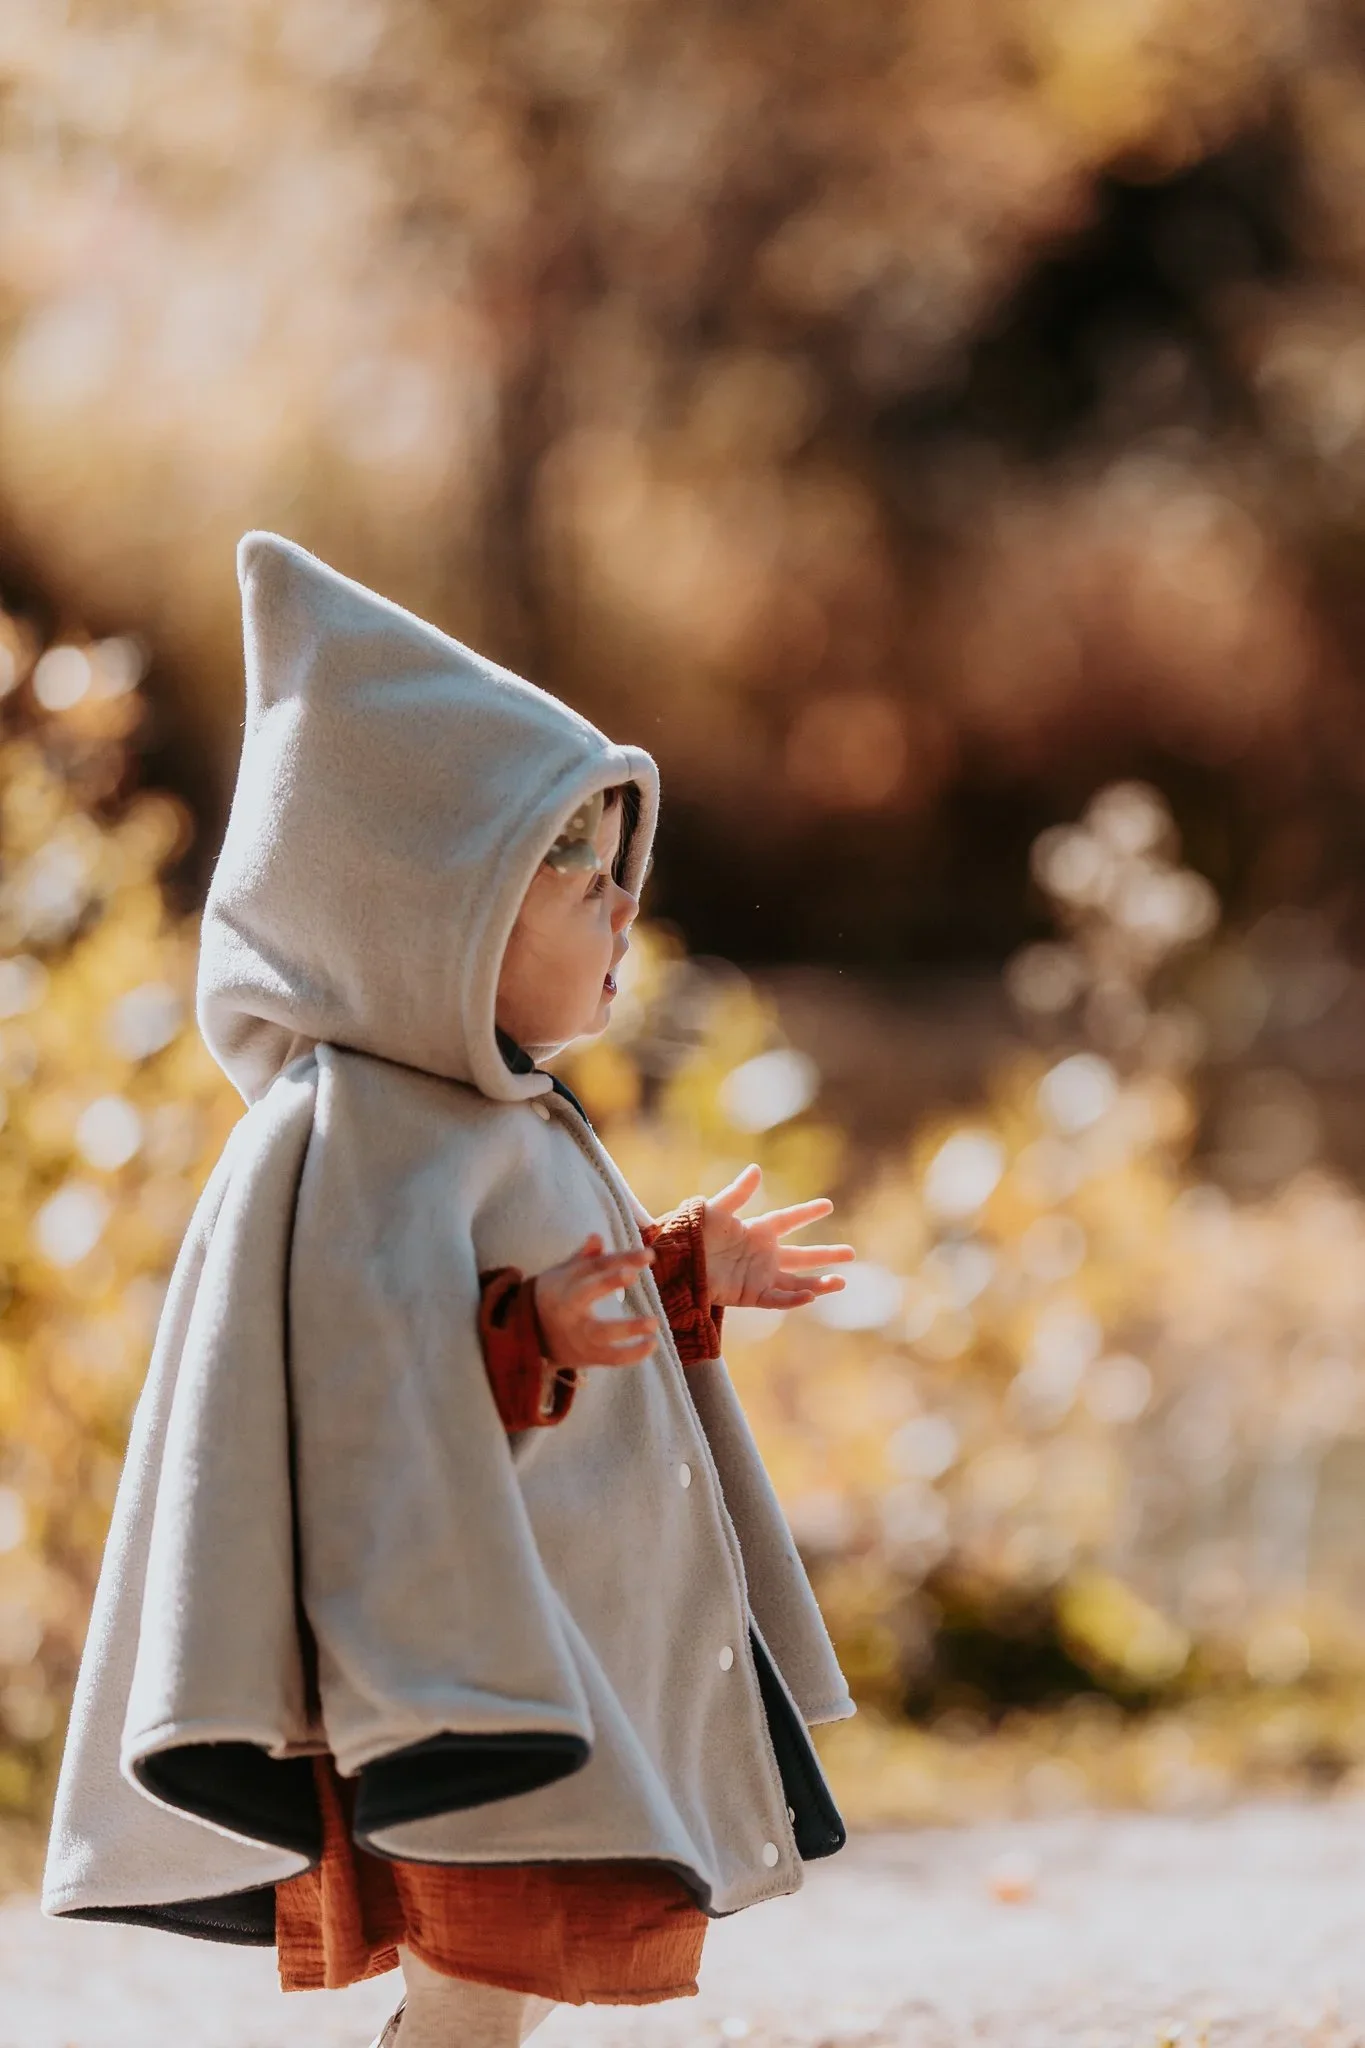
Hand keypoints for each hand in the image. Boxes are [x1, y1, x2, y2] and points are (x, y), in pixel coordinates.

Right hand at [531, 1235, 659, 1368]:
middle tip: (633, 1274)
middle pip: (588, 1292)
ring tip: (654, 1322)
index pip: (596, 1267)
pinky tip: (652, 1344)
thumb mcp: (563, 1275)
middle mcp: (570, 1308)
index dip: (622, 1258)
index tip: (649, 1255)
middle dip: (608, 1282)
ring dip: (628, 1328)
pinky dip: (632, 1355)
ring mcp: (577, 1334)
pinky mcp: (586, 1356)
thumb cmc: (555, 1297)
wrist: (530, 1336)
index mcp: (567, 1284)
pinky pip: (611, 1358)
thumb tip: (598, 1237)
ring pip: (602, 1332)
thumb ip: (584, 1259)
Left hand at [700, 1164, 854, 1310]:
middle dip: (825, 1254)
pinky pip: (776, 1299)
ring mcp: (758, 1277)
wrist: (672, 1263)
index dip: (807, 1212)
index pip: (788, 1220)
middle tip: (851, 1253)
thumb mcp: (715, 1210)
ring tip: (841, 1282)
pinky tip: (810, 1294)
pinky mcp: (749, 1295)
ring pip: (795, 1281)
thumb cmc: (690, 1234)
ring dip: (818, 1283)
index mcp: (756, 1230)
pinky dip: (793, 1298)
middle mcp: (762, 1255)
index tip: (828, 1205)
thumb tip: (757, 1170)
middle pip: (801, 1255)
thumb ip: (738, 1194)